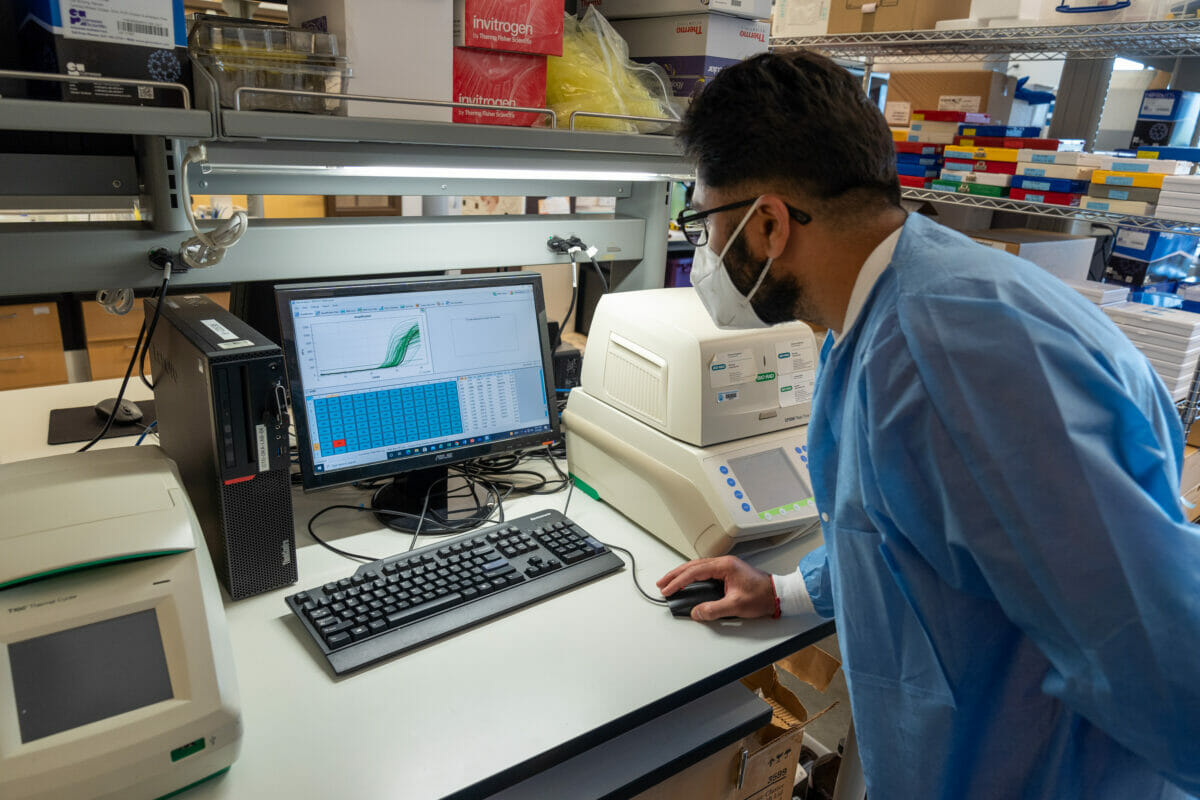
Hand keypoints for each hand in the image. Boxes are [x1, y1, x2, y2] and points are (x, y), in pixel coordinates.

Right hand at [656, 556, 775, 620]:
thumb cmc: (762, 596)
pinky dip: (692, 576)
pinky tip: (687, 581)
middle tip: (662, 583)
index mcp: (724, 566)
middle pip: (692, 566)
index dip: (678, 581)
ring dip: (682, 574)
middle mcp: (724, 563)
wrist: (777, 595)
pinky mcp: (728, 572)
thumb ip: (714, 609)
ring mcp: (726, 566)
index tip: (668, 589)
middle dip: (675, 575)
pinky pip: (704, 570)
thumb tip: (697, 612)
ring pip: (697, 567)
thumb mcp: (736, 606)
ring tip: (670, 582)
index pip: (694, 572)